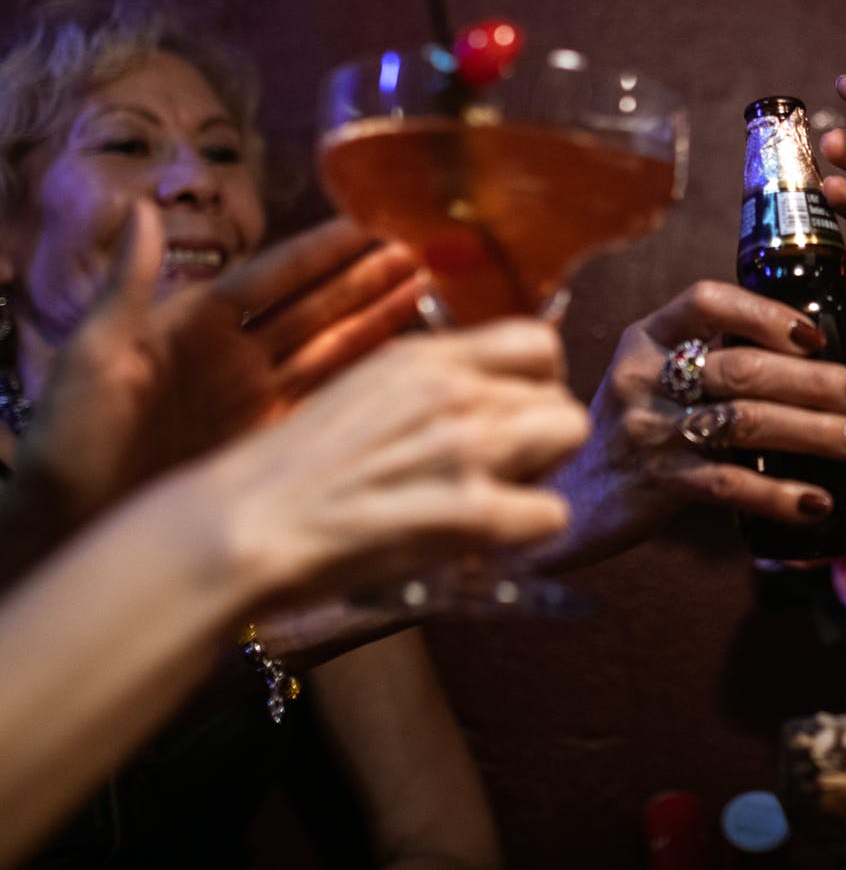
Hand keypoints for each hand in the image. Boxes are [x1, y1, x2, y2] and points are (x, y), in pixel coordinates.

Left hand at [19, 205, 421, 529]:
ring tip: (423, 292)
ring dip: (374, 322)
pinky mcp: (268, 445)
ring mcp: (254, 402)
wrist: (66, 530)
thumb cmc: (68, 441)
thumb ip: (127, 284)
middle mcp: (232, 358)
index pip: (270, 277)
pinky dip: (366, 384)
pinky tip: (403, 364)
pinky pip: (328, 406)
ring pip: (330, 352)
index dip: (318, 253)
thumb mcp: (93, 355)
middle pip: (311, 309)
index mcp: (192, 326)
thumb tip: (145, 208)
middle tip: (414, 254)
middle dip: (362, 281)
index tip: (365, 225)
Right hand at [195, 318, 579, 603]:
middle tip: (506, 470)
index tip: (517, 412)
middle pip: (560, 397)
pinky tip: (489, 540)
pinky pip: (552, 513)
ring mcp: (465, 449)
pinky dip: (529, 531)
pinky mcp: (469, 514)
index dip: (541, 382)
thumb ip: (430, 381)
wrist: (242, 525)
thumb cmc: (291, 469)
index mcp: (426, 357)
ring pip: (568, 438)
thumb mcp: (364, 388)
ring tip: (499, 498)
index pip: (539, 342)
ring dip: (543, 474)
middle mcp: (454, 390)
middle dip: (543, 436)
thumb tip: (489, 390)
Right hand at [531, 280, 845, 569]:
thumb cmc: (631, 428)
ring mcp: (649, 431)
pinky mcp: (657, 484)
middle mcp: (645, 376)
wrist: (568, 497)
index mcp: (647, 337)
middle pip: (742, 368)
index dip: (764, 313)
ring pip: (745, 424)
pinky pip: (728, 485)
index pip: (706, 301)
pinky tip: (818, 503)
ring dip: (816, 433)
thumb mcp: (653, 375)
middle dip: (817, 380)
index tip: (816, 334)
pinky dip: (779, 495)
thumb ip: (710, 356)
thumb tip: (815, 355)